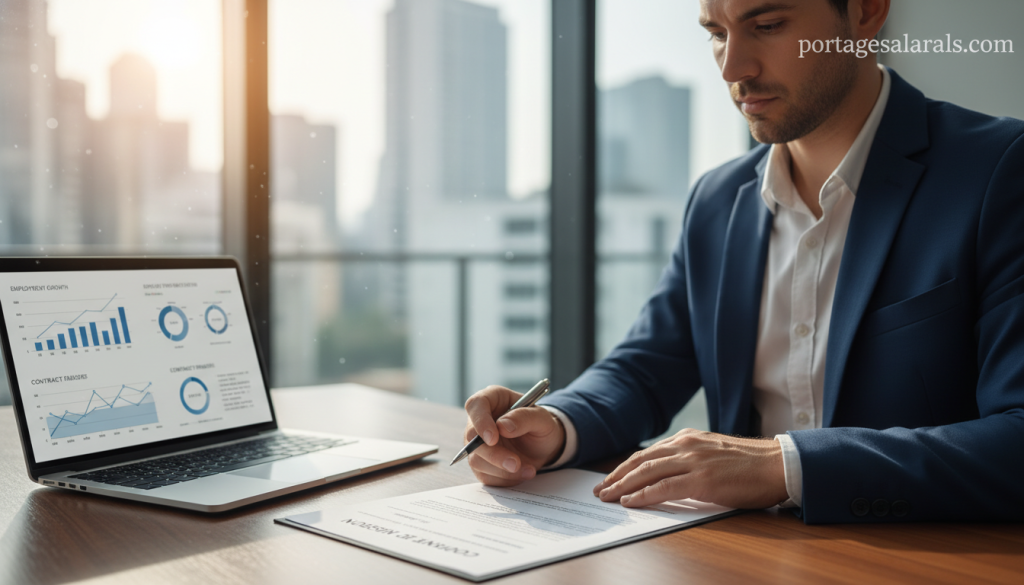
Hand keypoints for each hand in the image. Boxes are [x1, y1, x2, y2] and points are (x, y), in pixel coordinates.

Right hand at [463, 385, 565, 486]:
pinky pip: (486, 476)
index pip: (475, 405)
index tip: (493, 438)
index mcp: (492, 399)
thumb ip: (524, 418)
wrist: (544, 446)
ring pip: (477, 460)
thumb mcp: (542, 418)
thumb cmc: (541, 426)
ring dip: (503, 470)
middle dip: (494, 454)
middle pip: (472, 438)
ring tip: (529, 470)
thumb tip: (502, 426)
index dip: (480, 422)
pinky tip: (522, 473)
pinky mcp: (482, 464)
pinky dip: (505, 479)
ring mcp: (478, 444)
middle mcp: (480, 421)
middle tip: (515, 463)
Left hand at [593, 429, 787, 508]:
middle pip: (641, 461)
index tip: (611, 478)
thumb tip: (668, 476)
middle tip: (601, 489)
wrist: (778, 465)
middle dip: (617, 476)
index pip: (648, 453)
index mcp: (688, 439)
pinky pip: (664, 487)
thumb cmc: (751, 465)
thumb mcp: (713, 454)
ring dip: (623, 486)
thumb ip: (690, 460)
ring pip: (647, 472)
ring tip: (607, 497)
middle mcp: (687, 446)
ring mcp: (693, 462)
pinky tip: (630, 501)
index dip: (626, 467)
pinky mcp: (702, 480)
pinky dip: (644, 494)